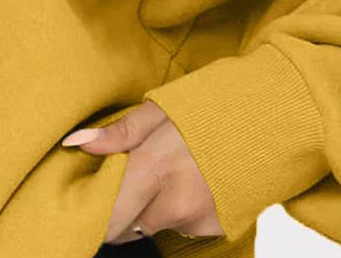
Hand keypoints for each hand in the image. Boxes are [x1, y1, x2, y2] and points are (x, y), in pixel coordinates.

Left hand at [61, 99, 224, 243]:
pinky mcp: (212, 228)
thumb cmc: (205, 111)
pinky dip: (170, 212)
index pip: (107, 216)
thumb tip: (77, 143)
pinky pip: (176, 227)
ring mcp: (194, 220)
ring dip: (143, 210)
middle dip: (113, 212)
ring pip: (148, 226)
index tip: (83, 200)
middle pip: (123, 227)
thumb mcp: (158, 110)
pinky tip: (180, 185)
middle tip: (118, 184)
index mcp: (153, 169)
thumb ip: (118, 133)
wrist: (263, 124)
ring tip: (155, 177)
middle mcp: (173, 204)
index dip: (91, 213)